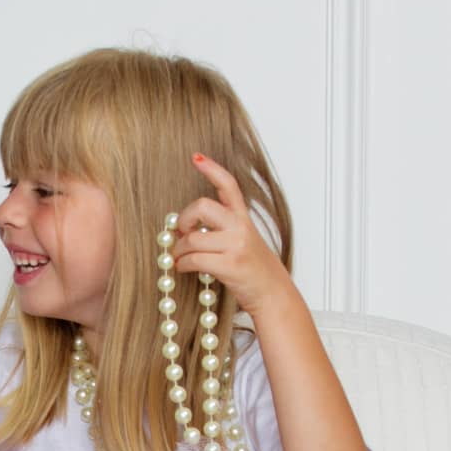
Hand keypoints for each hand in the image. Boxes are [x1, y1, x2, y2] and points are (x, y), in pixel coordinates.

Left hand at [169, 152, 289, 316]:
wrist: (272, 293)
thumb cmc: (253, 269)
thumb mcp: (242, 241)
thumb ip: (221, 229)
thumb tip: (185, 229)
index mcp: (243, 218)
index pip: (228, 185)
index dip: (211, 169)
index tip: (196, 157)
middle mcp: (240, 227)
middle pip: (202, 206)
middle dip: (183, 219)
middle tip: (179, 232)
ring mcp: (236, 246)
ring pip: (192, 238)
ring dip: (177, 250)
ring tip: (178, 258)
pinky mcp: (229, 265)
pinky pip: (193, 259)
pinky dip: (182, 264)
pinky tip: (182, 268)